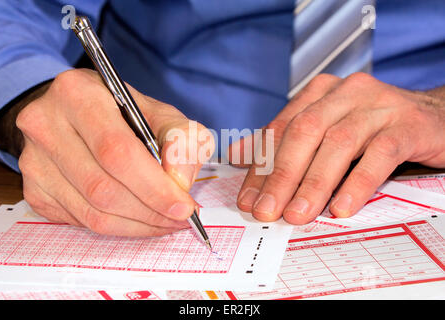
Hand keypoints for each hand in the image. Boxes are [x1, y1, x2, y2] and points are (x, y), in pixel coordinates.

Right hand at [16, 69, 213, 236]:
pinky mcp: (34, 189)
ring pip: (92, 212)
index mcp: (78, 93)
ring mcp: (34, 160)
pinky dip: (118, 227)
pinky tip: (138, 218)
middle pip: (103, 188)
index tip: (183, 206)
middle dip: (150, 211)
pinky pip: (81, 221)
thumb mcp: (163, 115)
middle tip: (179, 217)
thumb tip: (180, 182)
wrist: (82, 115)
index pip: (116, 151)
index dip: (154, 186)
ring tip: (165, 219)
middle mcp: (45, 124)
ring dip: (137, 224)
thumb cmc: (126, 115)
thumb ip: (183, 141)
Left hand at [232, 72, 444, 223]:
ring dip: (313, 184)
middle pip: (304, 133)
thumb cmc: (371, 127)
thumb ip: (283, 140)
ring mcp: (379, 106)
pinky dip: (357, 183)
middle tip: (266, 210)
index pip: (281, 129)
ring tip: (297, 215)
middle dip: (281, 176)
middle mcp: (346, 93)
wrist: (434, 116)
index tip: (248, 198)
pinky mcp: (408, 125)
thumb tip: (238, 155)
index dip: (261, 164)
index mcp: (320, 92)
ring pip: (338, 144)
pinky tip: (341, 208)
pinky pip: (379, 155)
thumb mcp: (325, 129)